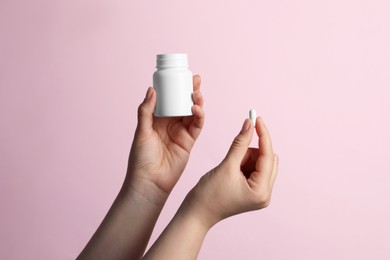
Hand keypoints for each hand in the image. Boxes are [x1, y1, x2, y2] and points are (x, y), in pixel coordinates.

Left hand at [125, 75, 204, 199]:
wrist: (150, 181)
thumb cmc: (141, 158)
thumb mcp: (141, 131)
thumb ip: (146, 111)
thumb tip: (151, 89)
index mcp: (157, 119)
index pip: (169, 99)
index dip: (176, 88)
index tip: (181, 76)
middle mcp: (170, 124)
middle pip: (183, 104)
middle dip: (190, 91)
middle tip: (195, 79)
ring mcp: (181, 132)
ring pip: (192, 113)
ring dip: (197, 102)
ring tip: (197, 93)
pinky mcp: (189, 142)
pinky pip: (197, 126)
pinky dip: (199, 116)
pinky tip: (197, 109)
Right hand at [182, 117, 277, 227]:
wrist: (196, 213)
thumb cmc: (208, 195)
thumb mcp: (226, 166)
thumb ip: (240, 143)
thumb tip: (249, 124)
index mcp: (261, 191)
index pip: (268, 156)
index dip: (263, 135)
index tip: (256, 118)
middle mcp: (264, 194)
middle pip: (268, 159)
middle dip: (252, 151)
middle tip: (235, 153)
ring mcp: (259, 193)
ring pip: (260, 163)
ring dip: (246, 157)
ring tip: (229, 166)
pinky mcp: (252, 191)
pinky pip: (254, 169)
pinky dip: (243, 163)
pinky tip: (231, 170)